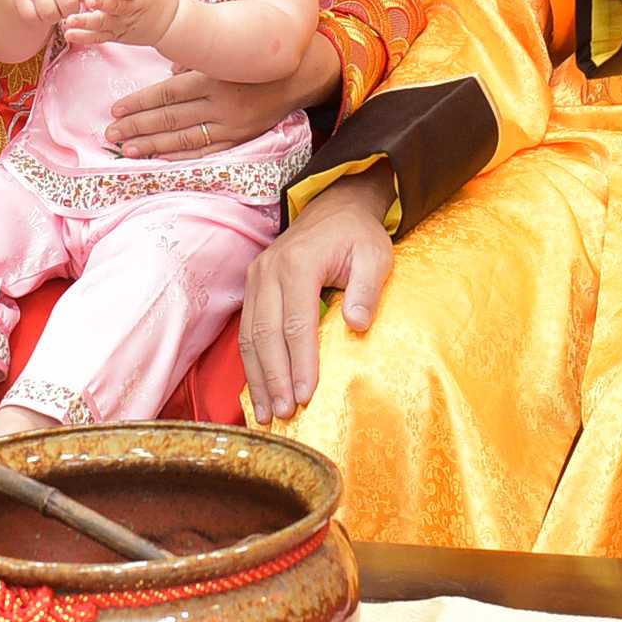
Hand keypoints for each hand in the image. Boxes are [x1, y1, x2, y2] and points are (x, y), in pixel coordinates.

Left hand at [64, 0, 180, 48]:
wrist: (169, 25)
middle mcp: (132, 8)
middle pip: (116, 6)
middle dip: (103, 4)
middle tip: (89, 1)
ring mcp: (123, 23)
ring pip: (104, 23)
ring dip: (86, 22)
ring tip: (69, 21)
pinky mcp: (116, 34)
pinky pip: (99, 37)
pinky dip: (84, 37)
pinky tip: (69, 33)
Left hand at [105, 50, 331, 158]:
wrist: (293, 78)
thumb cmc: (251, 61)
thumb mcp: (223, 53)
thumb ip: (193, 61)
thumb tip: (168, 70)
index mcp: (212, 78)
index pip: (167, 94)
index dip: (139, 103)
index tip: (116, 111)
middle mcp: (220, 104)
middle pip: (170, 119)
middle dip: (137, 127)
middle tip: (111, 134)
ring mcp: (230, 126)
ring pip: (184, 139)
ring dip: (153, 145)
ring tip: (128, 149)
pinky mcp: (239, 140)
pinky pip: (205, 152)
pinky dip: (181, 156)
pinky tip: (160, 159)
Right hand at [239, 170, 395, 421]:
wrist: (335, 208)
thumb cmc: (358, 236)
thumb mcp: (375, 255)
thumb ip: (366, 290)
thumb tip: (356, 325)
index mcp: (299, 263)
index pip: (296, 322)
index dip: (300, 362)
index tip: (306, 395)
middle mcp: (269, 271)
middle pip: (265, 333)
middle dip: (274, 377)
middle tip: (284, 413)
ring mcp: (256, 278)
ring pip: (249, 336)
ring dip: (257, 377)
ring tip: (266, 413)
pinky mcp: (252, 287)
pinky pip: (246, 330)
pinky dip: (251, 364)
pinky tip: (259, 390)